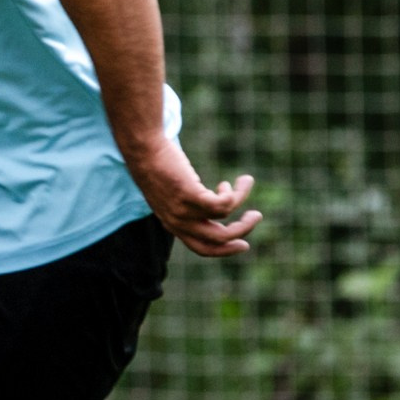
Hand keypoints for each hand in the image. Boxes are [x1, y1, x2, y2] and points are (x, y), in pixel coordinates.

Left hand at [126, 138, 259, 257]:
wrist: (143, 149)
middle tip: (256, 215)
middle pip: (217, 240)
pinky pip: (223, 204)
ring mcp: (182, 210)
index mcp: (173, 225)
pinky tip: (231, 182)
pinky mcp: (189, 195)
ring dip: (241, 200)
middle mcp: (177, 222)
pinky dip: (234, 194)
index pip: (201, 248)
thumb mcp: (171, 192)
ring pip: (224, 218)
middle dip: (241, 231)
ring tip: (245, 181)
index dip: (224, 250)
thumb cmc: (158, 166)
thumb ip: (187, 203)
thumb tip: (210, 202)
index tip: (243, 245)